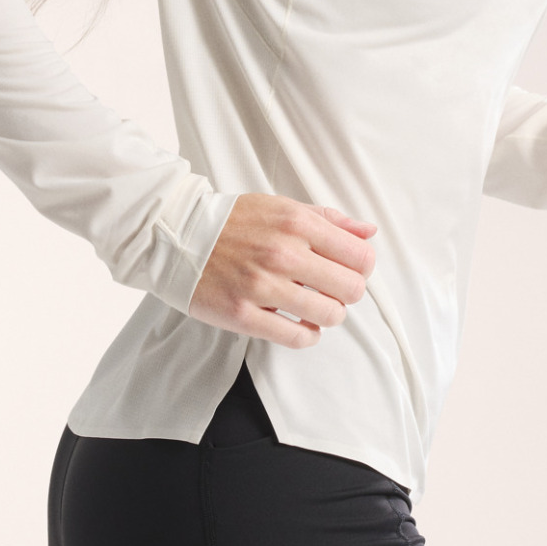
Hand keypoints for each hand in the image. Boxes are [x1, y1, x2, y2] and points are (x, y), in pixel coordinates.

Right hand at [188, 194, 377, 346]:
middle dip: (347, 293)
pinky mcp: (243, 314)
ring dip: (327, 315)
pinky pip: (297, 338)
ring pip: (329, 315)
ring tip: (314, 308)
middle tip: (331, 291)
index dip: (362, 268)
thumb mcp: (282, 207)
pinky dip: (307, 335)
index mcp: (296, 223)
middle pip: (351, 289)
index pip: (360, 256)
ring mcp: (262, 286)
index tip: (350, 271)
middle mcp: (283, 253)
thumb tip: (368, 232)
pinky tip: (299, 325)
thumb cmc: (232, 222)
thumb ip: (329, 220)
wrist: (178, 236)